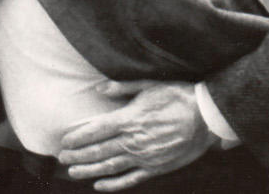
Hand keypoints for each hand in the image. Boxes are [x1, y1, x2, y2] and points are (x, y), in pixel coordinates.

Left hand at [58, 80, 215, 191]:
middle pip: (99, 150)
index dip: (78, 137)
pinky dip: (114, 185)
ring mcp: (144, 157)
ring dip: (89, 170)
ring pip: (110, 167)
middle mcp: (134, 140)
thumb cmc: (177, 97)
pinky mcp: (156, 168)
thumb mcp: (149, 85)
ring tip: (73, 172)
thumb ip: (122, 87)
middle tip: (62, 158)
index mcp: (129, 119)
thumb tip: (99, 88)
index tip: (65, 140)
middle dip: (78, 155)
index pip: (96, 130)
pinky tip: (100, 186)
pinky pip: (130, 179)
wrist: (206, 117)